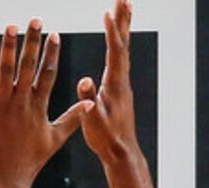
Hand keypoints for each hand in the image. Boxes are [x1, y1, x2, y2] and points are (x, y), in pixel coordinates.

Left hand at [0, 19, 93, 187]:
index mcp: (38, 106)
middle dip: (33, 41)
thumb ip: (71, 118)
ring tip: (12, 26)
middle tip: (36, 19)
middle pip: (29, 65)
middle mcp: (22, 101)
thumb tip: (89, 104)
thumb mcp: (54, 139)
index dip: (51, 53)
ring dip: (9, 47)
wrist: (5, 180)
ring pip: (6, 70)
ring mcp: (2, 105)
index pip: (48, 73)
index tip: (54, 34)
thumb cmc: (29, 162)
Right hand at [76, 1, 138, 164]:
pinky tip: (115, 39)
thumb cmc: (107, 139)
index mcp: (115, 84)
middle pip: (123, 42)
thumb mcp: (94, 121)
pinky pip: (119, 57)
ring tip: (122, 7)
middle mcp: (121, 79)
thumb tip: (85, 81)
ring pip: (122, 47)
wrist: (121, 152)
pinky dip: (118, 42)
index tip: (109, 11)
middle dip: (122, 18)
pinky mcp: (118, 87)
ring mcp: (121, 82)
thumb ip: (89, 101)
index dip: (112, 31)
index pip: (115, 52)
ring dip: (122, 26)